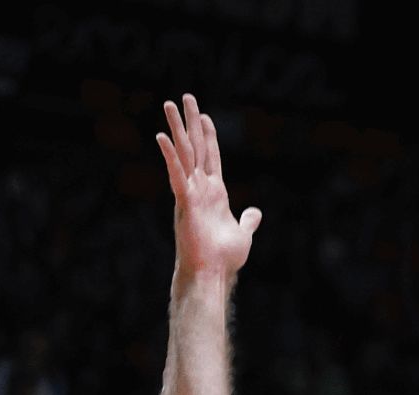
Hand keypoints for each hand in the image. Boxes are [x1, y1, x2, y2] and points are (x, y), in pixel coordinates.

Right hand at [156, 94, 261, 279]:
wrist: (213, 273)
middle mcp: (200, 188)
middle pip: (196, 147)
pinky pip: (176, 174)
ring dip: (177, 128)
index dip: (209, 135)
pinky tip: (163, 137)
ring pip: (184, 154)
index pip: (211, 157)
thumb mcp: (243, 233)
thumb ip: (248, 220)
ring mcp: (191, 193)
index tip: (204, 115)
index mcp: (215, 192)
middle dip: (191, 122)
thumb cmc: (224, 257)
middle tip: (184, 97)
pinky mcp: (185, 202)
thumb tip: (256, 212)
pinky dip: (171, 156)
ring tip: (168, 104)